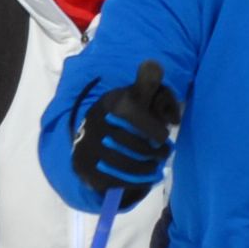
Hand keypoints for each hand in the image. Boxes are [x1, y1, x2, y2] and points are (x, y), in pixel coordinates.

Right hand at [69, 59, 178, 197]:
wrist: (90, 138)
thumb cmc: (122, 117)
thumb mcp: (134, 96)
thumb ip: (148, 82)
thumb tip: (154, 65)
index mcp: (110, 104)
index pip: (136, 119)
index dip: (155, 132)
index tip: (164, 137)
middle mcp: (95, 123)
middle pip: (134, 145)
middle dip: (154, 152)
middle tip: (163, 154)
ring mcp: (88, 147)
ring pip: (127, 164)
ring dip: (147, 168)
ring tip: (155, 167)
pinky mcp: (85, 167)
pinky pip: (115, 180)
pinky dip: (134, 182)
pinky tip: (144, 178)